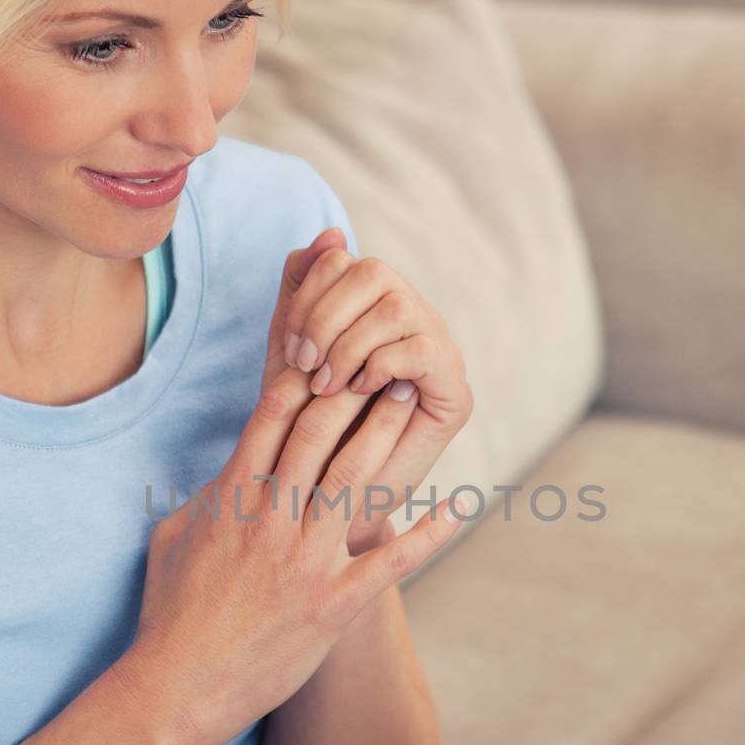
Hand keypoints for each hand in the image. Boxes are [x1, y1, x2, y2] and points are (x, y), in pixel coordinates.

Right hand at [130, 269, 464, 744]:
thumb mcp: (172, 537)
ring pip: (354, 481)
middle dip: (352, 389)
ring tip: (410, 397)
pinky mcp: (333, 604)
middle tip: (383, 358)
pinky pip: (393, 562)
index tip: (330, 349)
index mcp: (230, 500)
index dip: (303, 378)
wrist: (179, 686)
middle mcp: (271, 521)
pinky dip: (433, 532)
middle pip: (317, 436)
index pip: (270, 420)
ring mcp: (305, 562)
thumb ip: (204, 496)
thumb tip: (225, 470)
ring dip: (386, 434)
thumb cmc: (171, 613)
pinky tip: (463, 503)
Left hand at [266, 228, 472, 555]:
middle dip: (328, 316)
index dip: (310, 295)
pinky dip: (381, 365)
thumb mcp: (290, 361)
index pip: (342, 260)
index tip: (290, 346)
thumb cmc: (302, 438)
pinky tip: (359, 393)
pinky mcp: (454, 391)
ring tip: (328, 385)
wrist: (329, 510)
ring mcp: (438, 352)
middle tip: (306, 365)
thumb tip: (327, 234)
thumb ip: (299, 298)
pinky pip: (421, 348)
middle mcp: (411, 321)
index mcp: (370, 309)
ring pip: (396, 305)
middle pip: (371, 272)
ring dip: (351, 344)